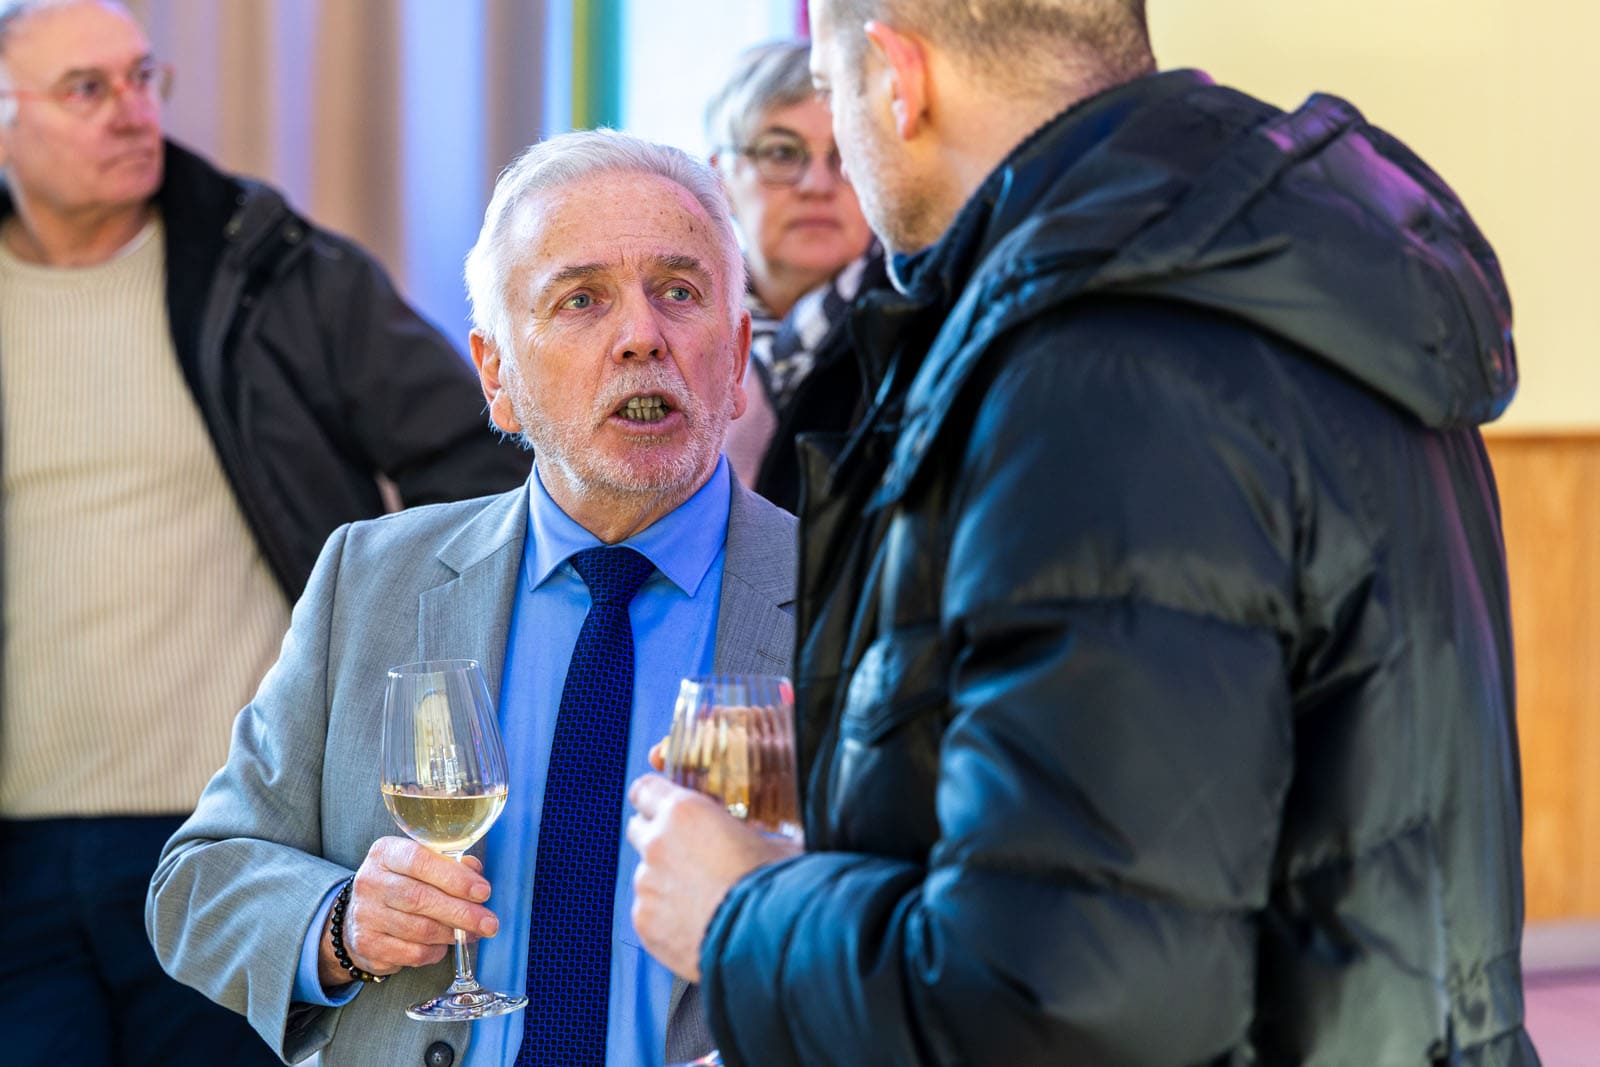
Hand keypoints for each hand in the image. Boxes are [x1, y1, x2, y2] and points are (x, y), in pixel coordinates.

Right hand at [317, 836, 497, 988]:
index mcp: (385, 853)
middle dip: (462, 912)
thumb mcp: (422, 864)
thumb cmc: (402, 883)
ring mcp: (365, 915)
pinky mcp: (367, 945)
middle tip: (489, 923)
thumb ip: (450, 864)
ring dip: (453, 933)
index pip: (420, 861)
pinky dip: (435, 951)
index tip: (483, 891)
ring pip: (419, 929)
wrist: (362, 914)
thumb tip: (476, 874)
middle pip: (420, 898)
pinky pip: (412, 953)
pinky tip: (443, 945)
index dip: (455, 877)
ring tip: (473, 933)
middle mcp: (370, 882)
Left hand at [626, 774, 800, 980]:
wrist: (768, 938)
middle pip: (638, 829)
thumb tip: (748, 836)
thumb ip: (742, 832)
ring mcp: (646, 884)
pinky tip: (697, 925)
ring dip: (666, 882)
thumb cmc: (777, 884)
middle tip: (686, 854)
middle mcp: (656, 843)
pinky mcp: (645, 922)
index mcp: (684, 812)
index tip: (660, 806)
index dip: (653, 798)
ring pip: (646, 876)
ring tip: (703, 901)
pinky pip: (650, 912)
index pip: (645, 789)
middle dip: (657, 838)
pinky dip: (666, 917)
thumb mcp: (769, 840)